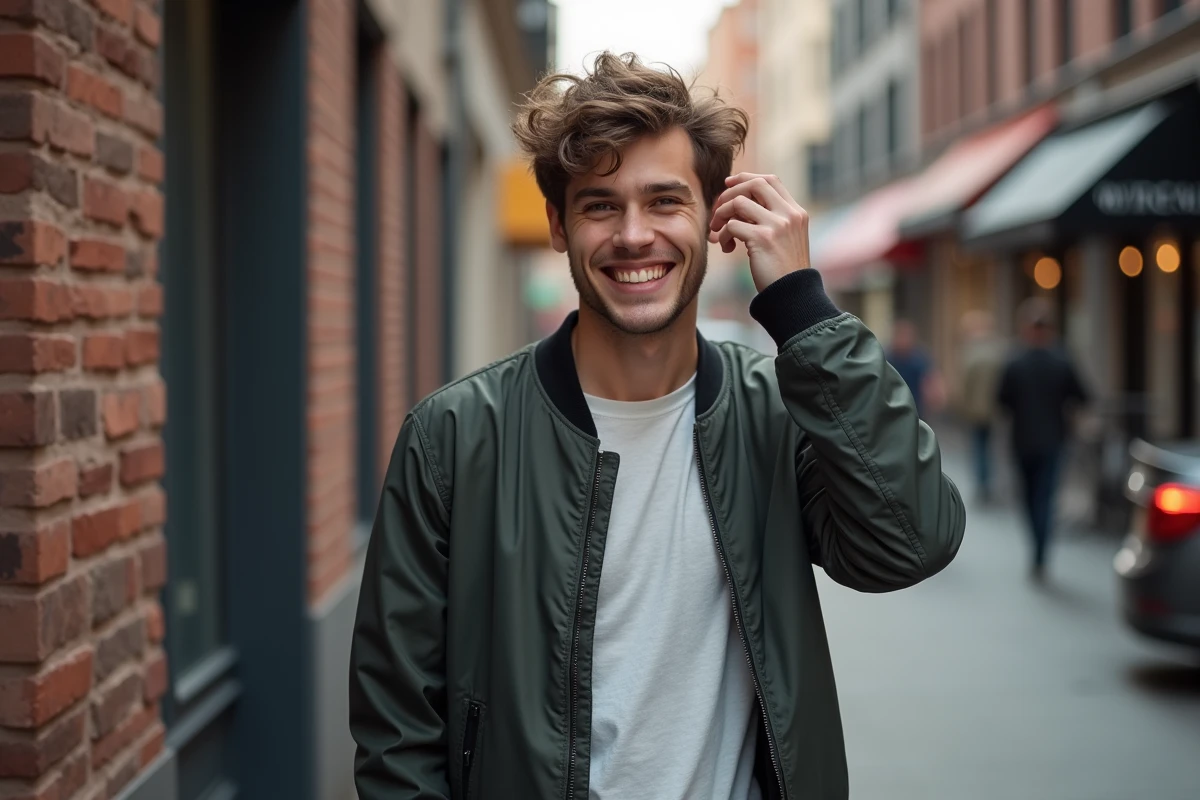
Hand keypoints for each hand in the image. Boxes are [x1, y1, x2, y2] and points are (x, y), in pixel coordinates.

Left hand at [708, 173, 811, 291]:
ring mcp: (777, 225)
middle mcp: (789, 214)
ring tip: (718, 232)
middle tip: (718, 210)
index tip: (728, 185)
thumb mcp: (786, 239)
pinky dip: (723, 235)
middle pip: (754, 184)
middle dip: (730, 193)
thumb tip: (739, 206)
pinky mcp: (762, 238)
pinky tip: (727, 247)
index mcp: (796, 212)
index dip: (746, 178)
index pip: (770, 180)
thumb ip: (771, 220)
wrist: (793, 295)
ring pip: (738, 202)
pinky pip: (732, 225)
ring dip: (721, 215)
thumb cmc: (785, 272)